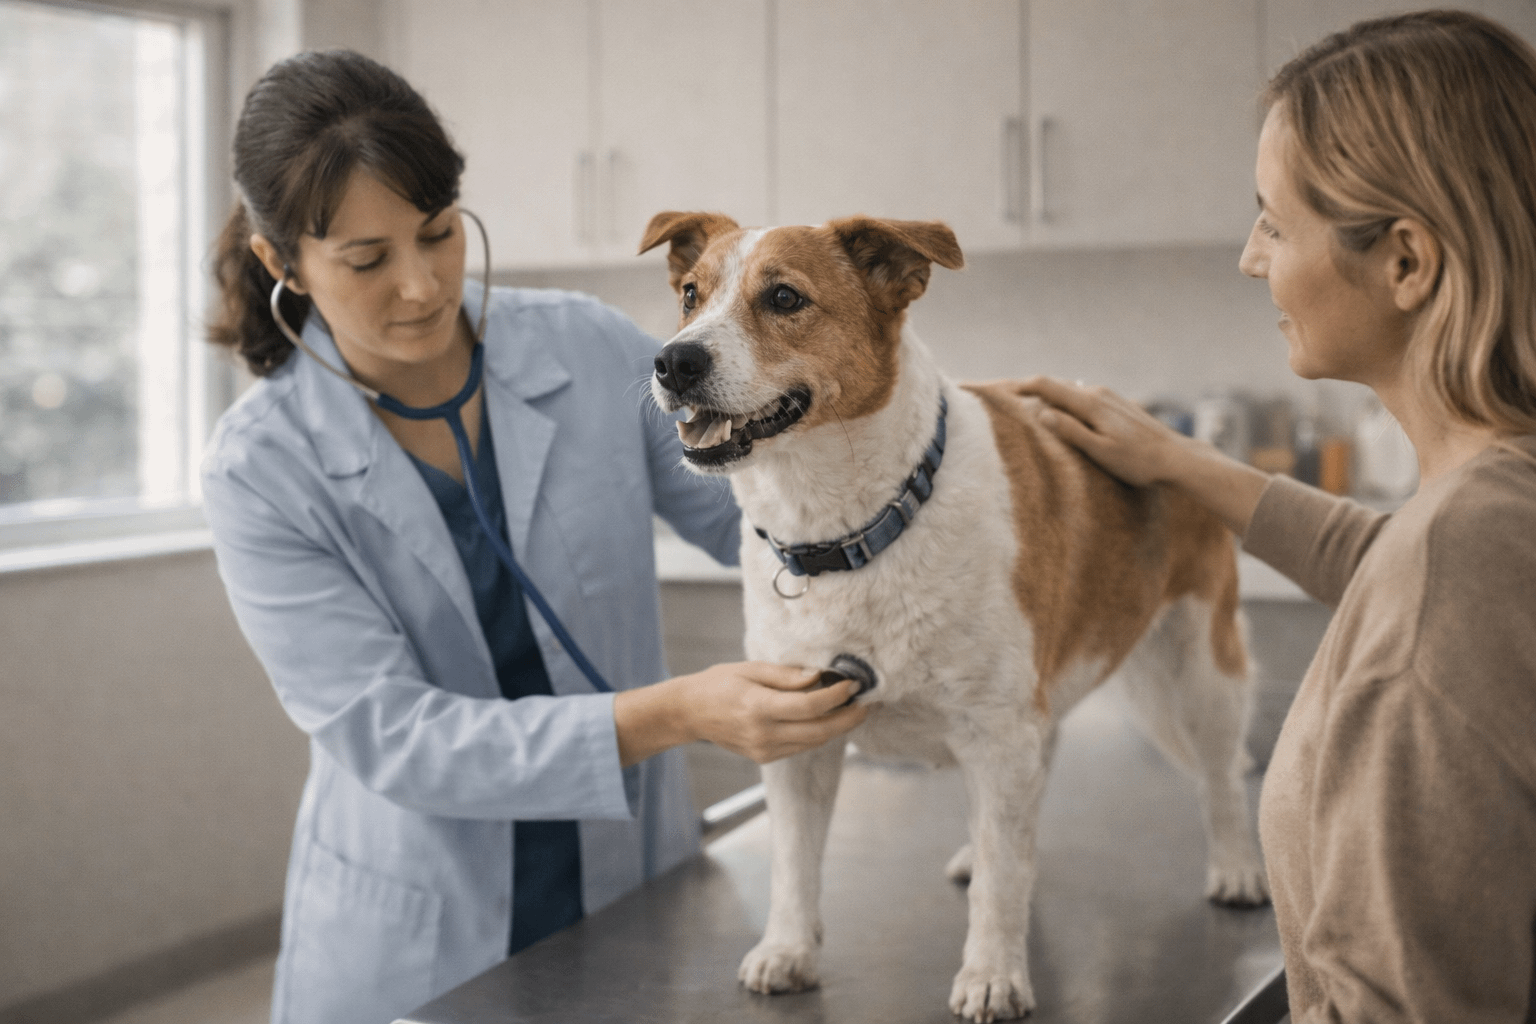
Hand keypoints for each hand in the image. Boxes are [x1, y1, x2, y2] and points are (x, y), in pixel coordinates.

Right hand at [614, 661, 869, 766]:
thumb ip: (786, 675)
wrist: (689, 713)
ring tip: (854, 709)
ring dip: (837, 727)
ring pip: (814, 742)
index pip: (810, 706)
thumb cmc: (718, 684)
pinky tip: (828, 719)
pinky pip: (801, 746)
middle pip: (820, 731)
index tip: (853, 683)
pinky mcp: (766, 757)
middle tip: (868, 703)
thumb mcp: (750, 669)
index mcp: (758, 708)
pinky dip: (819, 733)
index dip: (837, 696)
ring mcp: (765, 750)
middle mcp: (764, 735)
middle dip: (848, 718)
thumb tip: (820, 677)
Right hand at [1011, 375, 1270, 535]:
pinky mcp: (1115, 404)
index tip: (992, 388)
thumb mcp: (1101, 451)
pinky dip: (1061, 401)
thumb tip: (1040, 413)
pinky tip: (1057, 411)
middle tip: (997, 394)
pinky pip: (1079, 397)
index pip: (1044, 385)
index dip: (1016, 385)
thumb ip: (1070, 431)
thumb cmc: (1139, 462)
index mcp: (1090, 402)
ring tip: (1021, 403)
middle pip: (1053, 384)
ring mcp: (1108, 396)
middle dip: (1025, 388)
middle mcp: (1097, 392)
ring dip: (1044, 395)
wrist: (1177, 458)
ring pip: (1067, 390)